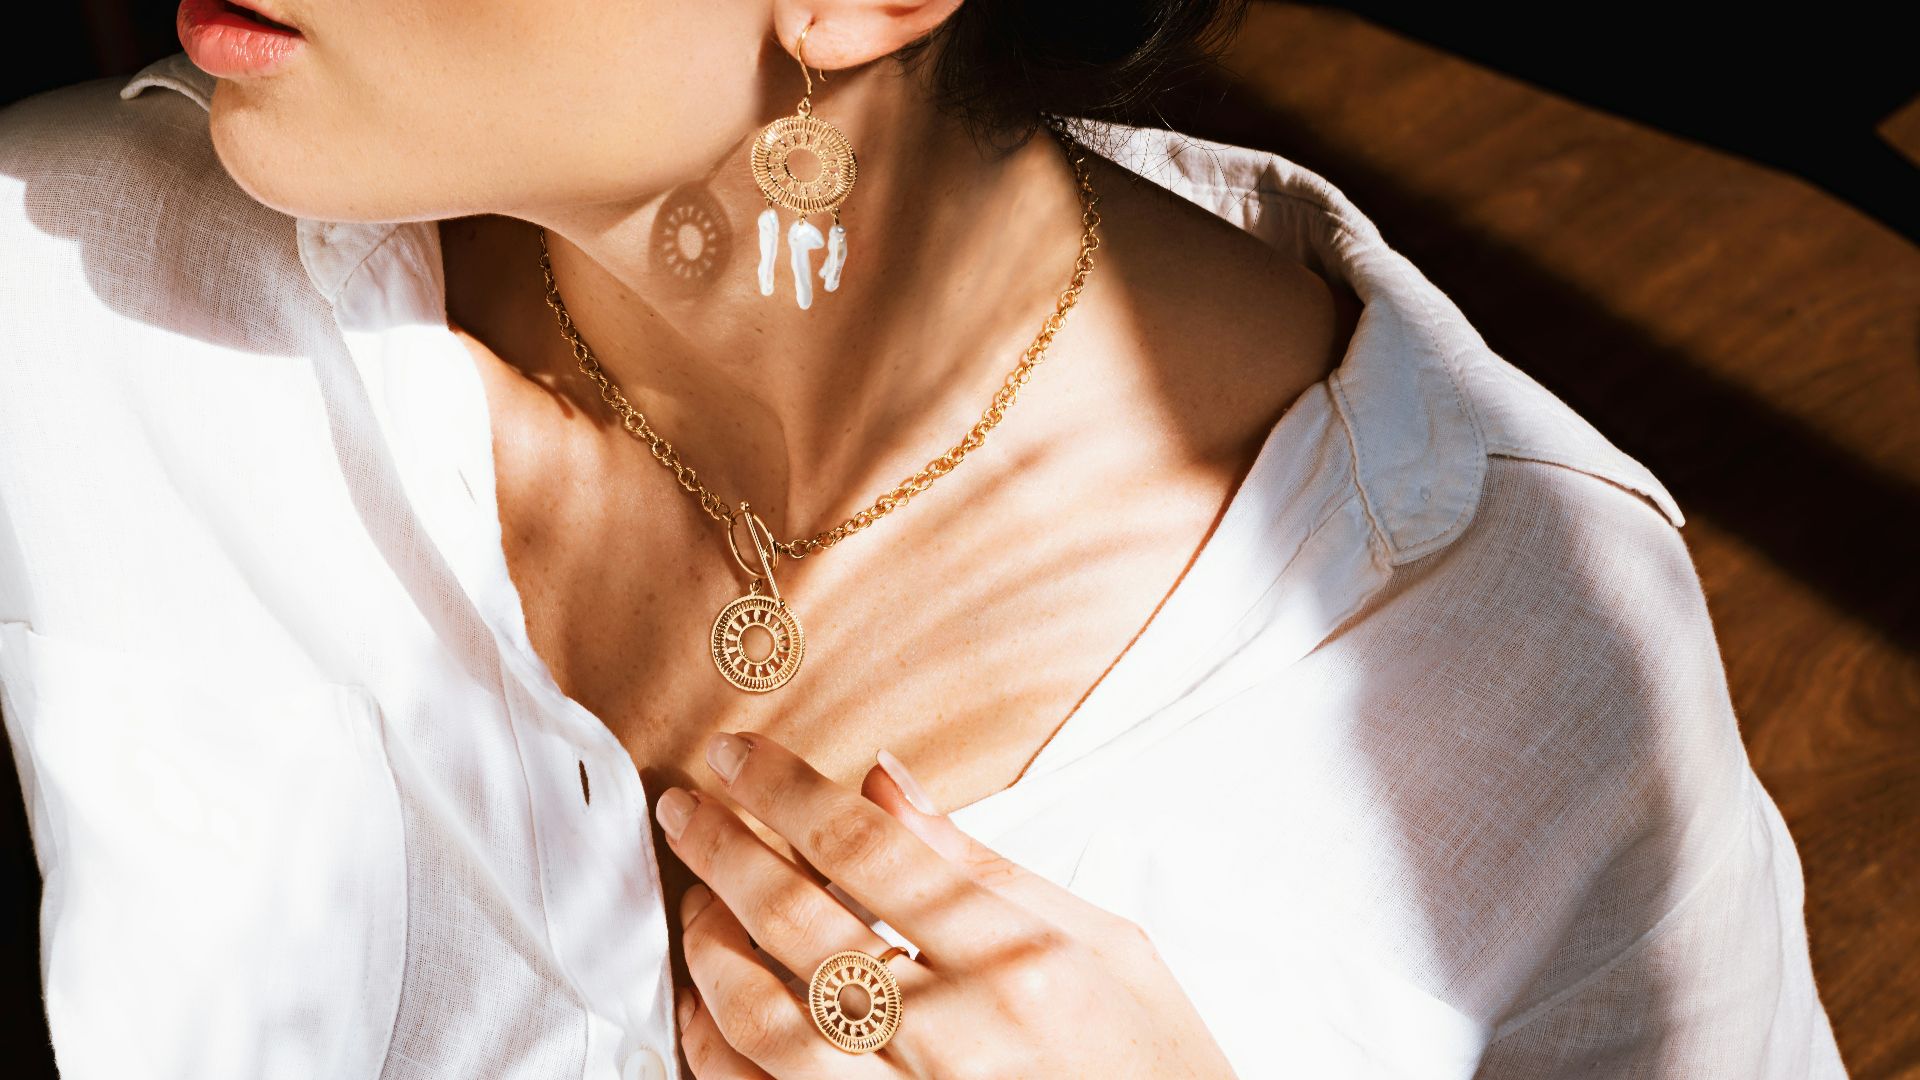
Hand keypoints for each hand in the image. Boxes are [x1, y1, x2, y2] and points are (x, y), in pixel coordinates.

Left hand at [652, 730, 1237, 1078]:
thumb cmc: (1157, 1066)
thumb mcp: (1106, 945)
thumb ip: (982, 865)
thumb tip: (882, 779)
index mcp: (1024, 957)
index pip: (870, 846)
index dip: (782, 792)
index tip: (732, 757)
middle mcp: (967, 1033)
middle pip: (802, 924)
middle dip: (724, 853)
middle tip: (684, 811)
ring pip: (768, 1025)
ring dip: (711, 955)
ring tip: (696, 906)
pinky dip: (717, 1056)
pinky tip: (702, 1013)